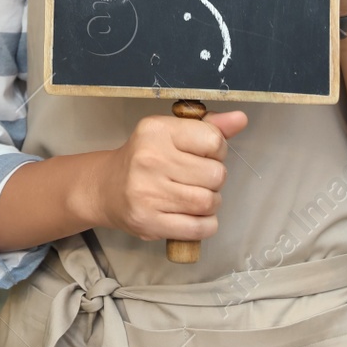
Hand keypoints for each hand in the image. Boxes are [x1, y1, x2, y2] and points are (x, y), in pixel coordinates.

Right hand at [89, 110, 248, 241]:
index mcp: (156, 131)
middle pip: (216, 174)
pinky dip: (205, 224)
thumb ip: (208, 126)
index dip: (216, 150)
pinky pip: (200, 228)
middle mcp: (150, 159)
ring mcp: (148, 193)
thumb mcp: (171, 133)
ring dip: (210, 203)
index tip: (202, 154)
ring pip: (209, 202)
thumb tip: (240, 119)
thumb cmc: (144, 158)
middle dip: (214, 179)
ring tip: (194, 197)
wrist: (106, 188)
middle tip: (196, 179)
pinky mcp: (149, 222)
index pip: (213, 140)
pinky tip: (193, 216)